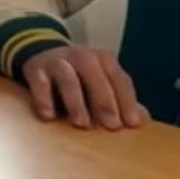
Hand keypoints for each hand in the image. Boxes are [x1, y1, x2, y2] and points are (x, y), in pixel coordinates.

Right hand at [20, 44, 143, 130]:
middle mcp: (82, 56)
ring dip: (76, 101)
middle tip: (112, 125)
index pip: (118, 79)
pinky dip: (43, 99)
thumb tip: (143, 119)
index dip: (127, 100)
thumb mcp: (100, 82)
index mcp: (103, 59)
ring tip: (82, 123)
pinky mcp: (36, 70)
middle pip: (95, 76)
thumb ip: (119, 99)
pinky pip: (40, 83)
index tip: (133, 123)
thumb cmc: (79, 75)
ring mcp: (58, 62)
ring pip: (68, 78)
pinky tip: (48, 116)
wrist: (41, 52)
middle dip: (105, 101)